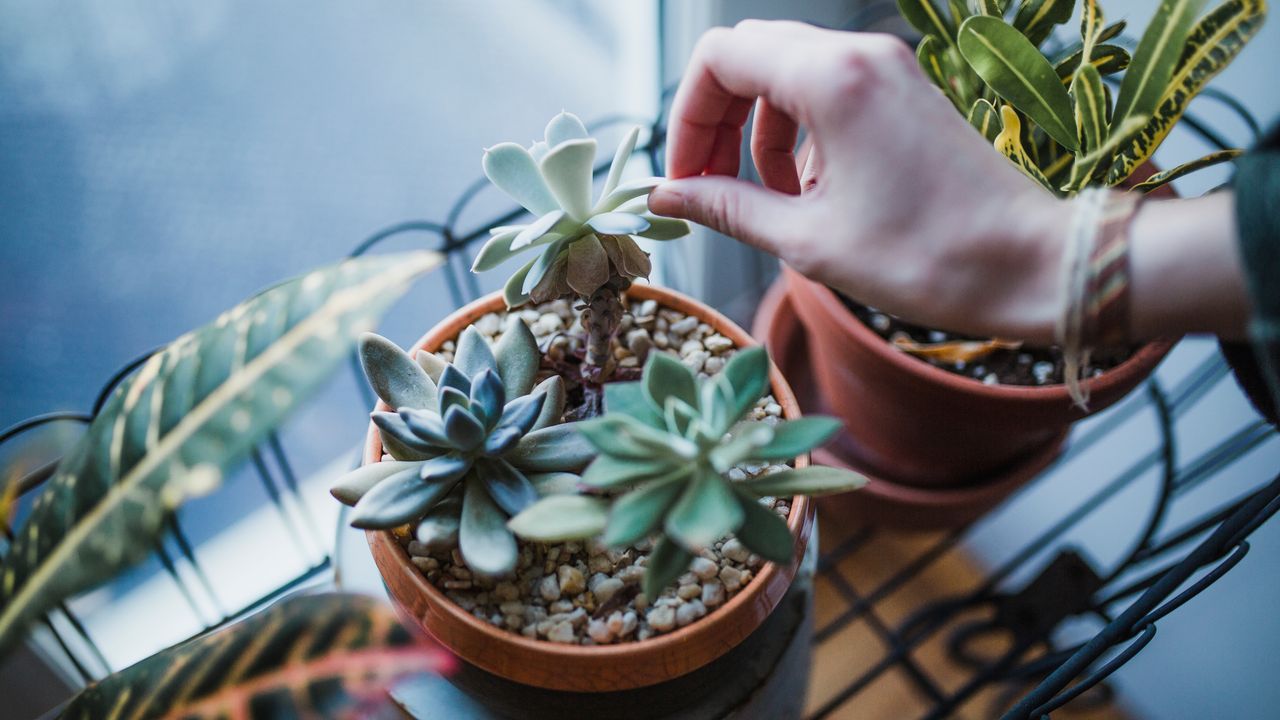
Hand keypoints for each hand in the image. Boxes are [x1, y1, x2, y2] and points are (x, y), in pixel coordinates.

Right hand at [649, 20, 1071, 343]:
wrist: (1030, 264)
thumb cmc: (928, 257)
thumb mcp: (809, 240)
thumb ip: (727, 208)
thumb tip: (665, 198)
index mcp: (833, 80)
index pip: (721, 58)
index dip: (687, 117)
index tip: (686, 177)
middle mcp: (861, 55)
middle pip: (750, 56)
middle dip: (716, 119)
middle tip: (710, 186)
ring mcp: (888, 68)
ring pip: (786, 72)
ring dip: (757, 130)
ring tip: (765, 199)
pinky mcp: (904, 91)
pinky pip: (827, 89)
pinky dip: (799, 131)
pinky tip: (808, 190)